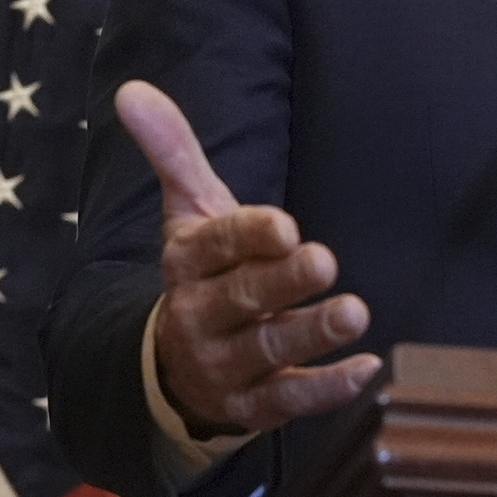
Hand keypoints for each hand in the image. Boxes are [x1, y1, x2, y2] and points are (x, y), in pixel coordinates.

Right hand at [120, 79, 379, 439]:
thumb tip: (131, 90)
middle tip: (324, 260)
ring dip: (311, 333)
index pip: (217, 245)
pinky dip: (326, 389)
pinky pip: (287, 402)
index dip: (250, 234)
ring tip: (354, 313)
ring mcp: (224, 364)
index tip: (285, 225)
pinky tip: (365, 370)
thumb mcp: (188, 211)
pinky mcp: (251, 406)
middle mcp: (199, 314)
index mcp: (187, 262)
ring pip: (267, 351)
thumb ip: (172, 150)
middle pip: (242, 296)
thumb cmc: (203, 273)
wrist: (174, 366)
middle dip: (282, 281)